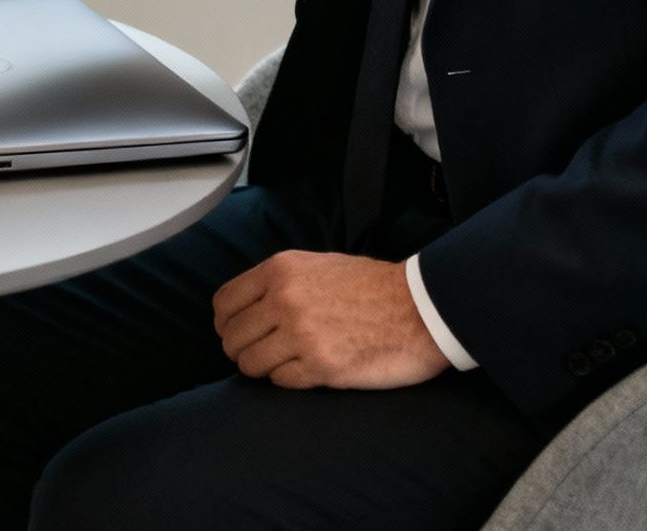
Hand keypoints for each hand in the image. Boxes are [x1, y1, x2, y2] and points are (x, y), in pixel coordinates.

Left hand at [213, 251, 449, 389]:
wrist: (423, 307)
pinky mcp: (321, 366)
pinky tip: (308, 369)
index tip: (238, 332)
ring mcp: (301, 334)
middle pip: (232, 337)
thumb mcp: (317, 265)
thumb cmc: (372, 287)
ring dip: (264, 368)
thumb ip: (278, 282)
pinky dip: (289, 380)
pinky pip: (280, 381)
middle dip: (242, 349)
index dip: (227, 323)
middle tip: (262, 353)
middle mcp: (284, 300)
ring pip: (250, 363)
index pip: (224, 304)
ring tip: (286, 363)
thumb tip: (245, 307)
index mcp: (279, 270)